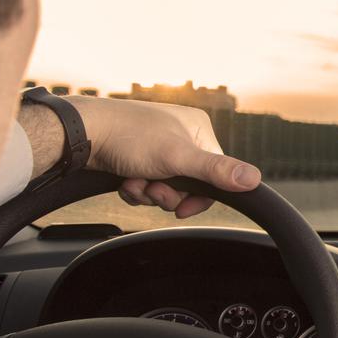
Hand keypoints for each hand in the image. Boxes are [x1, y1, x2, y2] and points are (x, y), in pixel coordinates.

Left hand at [62, 96, 260, 217]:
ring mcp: (156, 146)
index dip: (197, 196)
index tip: (180, 208)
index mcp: (197, 129)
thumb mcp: (178, 158)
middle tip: (151, 188)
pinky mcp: (136, 156)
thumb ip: (217, 171)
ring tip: (134, 180)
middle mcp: (180, 135)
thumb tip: (255, 180)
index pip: (215, 174)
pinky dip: (135, 188)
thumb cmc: (128, 136)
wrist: (82, 133)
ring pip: (165, 186)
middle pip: (188, 184)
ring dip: (148, 192)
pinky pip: (146, 183)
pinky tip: (123, 179)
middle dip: (166, 193)